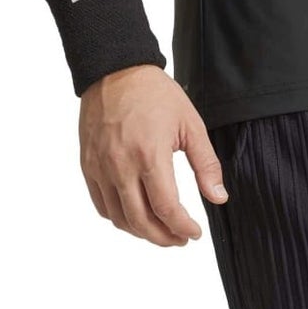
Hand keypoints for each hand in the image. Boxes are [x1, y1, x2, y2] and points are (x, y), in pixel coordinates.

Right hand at [78, 64, 227, 245]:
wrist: (113, 69)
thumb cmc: (154, 94)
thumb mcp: (190, 125)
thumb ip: (206, 165)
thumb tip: (219, 198)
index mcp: (149, 155)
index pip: (167, 209)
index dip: (183, 228)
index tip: (194, 233)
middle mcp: (121, 165)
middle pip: (142, 222)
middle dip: (165, 238)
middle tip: (180, 239)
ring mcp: (100, 167)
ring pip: (120, 219)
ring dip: (142, 233)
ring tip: (161, 230)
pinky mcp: (88, 165)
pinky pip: (102, 205)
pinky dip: (120, 218)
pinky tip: (136, 216)